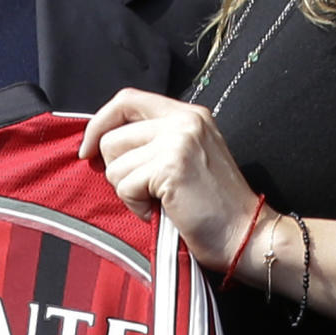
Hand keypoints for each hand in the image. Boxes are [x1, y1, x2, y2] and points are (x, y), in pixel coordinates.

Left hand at [79, 88, 261, 271]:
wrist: (246, 234)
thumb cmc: (213, 206)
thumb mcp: (187, 157)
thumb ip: (154, 140)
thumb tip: (102, 142)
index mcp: (188, 114)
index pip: (127, 99)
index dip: (100, 123)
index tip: (89, 150)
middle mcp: (184, 120)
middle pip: (112, 136)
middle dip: (117, 171)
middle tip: (145, 190)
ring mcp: (179, 141)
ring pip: (114, 164)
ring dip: (127, 191)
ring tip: (157, 201)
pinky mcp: (171, 167)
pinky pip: (125, 185)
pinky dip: (135, 206)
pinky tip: (161, 212)